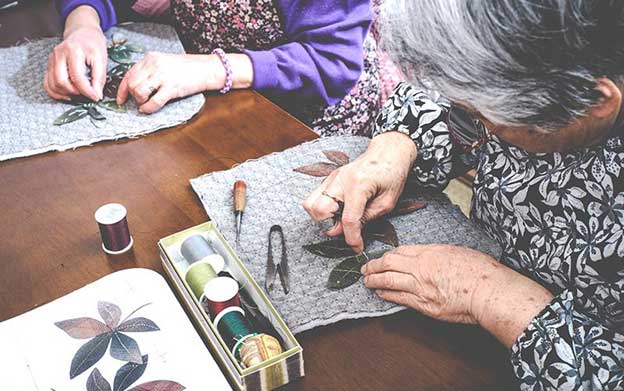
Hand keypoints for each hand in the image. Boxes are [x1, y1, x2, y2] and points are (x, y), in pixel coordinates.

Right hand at [44, 6, 106, 101]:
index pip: (77, 77)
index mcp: (73, 51)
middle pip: (61, 81)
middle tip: (86, 94)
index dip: (87, 91)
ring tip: (79, 94)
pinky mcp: (50, 65)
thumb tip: (97, 95)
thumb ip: (99, 78)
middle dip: (75, 92)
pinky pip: (47, 83)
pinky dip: (55, 92)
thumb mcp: (101, 58)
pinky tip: (67, 94)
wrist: (82, 32)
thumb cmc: (92, 44)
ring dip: (65, 93)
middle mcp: (59, 54)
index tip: (96, 97)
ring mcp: (52, 59)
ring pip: (52, 84)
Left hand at [117, 52, 253, 113]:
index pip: (129, 74)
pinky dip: (147, 108)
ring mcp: (162, 76)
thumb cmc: (187, 68)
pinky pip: (153, 102)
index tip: (121, 100)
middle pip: (132, 84)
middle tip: (141, 101)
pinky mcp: (171, 87)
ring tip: (147, 103)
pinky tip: (148, 109)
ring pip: (139, 92)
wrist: (206, 69)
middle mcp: (154, 65)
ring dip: (140, 101)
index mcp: (150, 58)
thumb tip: (136, 86)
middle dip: (134, 96)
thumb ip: (150, 71)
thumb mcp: (164, 63)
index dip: (122, 90)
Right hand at [303, 132, 416, 252]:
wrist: (388, 152)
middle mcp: (339, 180)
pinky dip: (322, 209)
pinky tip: (338, 210)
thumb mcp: (387, 202)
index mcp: (358, 185)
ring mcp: (331, 178)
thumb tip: (345, 231)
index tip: (357, 248)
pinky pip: (314, 198)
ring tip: (340, 217)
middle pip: (318, 210)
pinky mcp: (329, 179)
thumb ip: (366, 218)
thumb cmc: (392, 174)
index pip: (348, 219)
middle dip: (330, 225)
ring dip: (322, 217)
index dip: (352, 238)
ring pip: (310, 204)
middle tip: (346, 227)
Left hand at [361, 244, 553, 346]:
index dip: (387, 255)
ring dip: (374, 281)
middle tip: (365, 268)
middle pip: (388, 264)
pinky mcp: (425, 306)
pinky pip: (399, 298)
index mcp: (430, 253)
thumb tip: (426, 257)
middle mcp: (421, 268)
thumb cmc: (480, 271)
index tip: (381, 257)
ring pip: (389, 282)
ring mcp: (421, 287)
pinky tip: (380, 293)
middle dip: (373, 266)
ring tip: (366, 281)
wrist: (488, 292)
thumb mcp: (456, 251)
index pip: (400, 251)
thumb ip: (437, 254)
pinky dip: (386, 295)